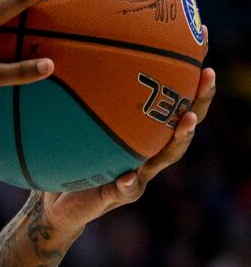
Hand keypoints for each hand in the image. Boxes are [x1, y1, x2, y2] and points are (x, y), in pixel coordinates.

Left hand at [41, 65, 214, 231]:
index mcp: (143, 140)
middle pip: (181, 130)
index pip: (174, 112)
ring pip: (164, 158)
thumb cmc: (73, 159)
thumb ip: (86, 107)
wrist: (60, 203)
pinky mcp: (117, 196)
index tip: (205, 66)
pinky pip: (126, 190)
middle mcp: (147, 157)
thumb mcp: (80, 130)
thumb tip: (80, 63)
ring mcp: (137, 177)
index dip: (192, 92)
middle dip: (198, 105)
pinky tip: (128, 176)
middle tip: (206, 80)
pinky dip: (128, 183)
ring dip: (178, 139)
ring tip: (186, 120)